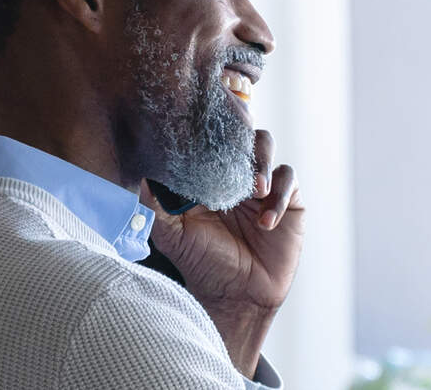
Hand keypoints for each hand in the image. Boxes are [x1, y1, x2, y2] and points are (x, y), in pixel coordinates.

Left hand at [137, 129, 303, 374]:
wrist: (237, 296)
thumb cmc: (203, 264)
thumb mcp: (172, 234)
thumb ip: (156, 206)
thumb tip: (142, 176)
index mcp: (209, 176)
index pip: (211, 141)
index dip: (209, 133)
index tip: (205, 134)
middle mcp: (235, 176)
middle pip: (242, 134)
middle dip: (240, 141)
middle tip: (236, 162)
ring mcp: (263, 186)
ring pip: (267, 148)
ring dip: (261, 163)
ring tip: (255, 191)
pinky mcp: (288, 201)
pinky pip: (288, 182)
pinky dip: (279, 197)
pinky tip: (266, 223)